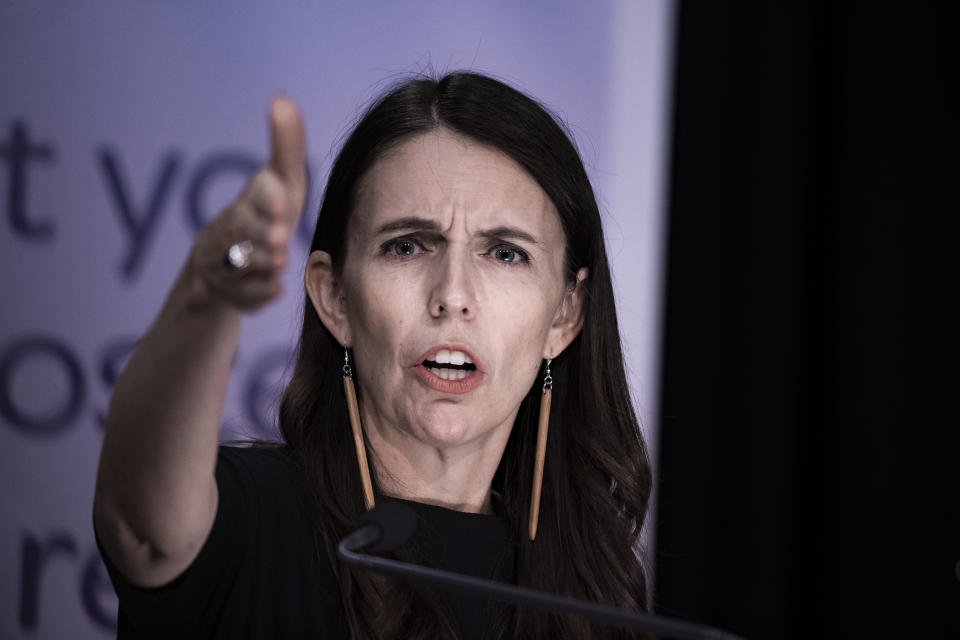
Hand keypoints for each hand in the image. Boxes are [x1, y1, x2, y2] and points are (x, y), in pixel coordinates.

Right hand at [188, 98, 306, 309]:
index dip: (266, 200)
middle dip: (261, 234)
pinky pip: (241, 299)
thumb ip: (285, 143)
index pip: (253, 198)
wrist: (224, 260)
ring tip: (280, 261)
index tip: (282, 200)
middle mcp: (228, 233)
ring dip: (260, 265)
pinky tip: (275, 292)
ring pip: (240, 268)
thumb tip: (282, 99)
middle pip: (241, 234)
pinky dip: (256, 297)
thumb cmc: (267, 210)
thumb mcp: (281, 179)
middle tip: (280, 238)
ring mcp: (224, 266)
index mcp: (246, 203)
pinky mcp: (228, 295)